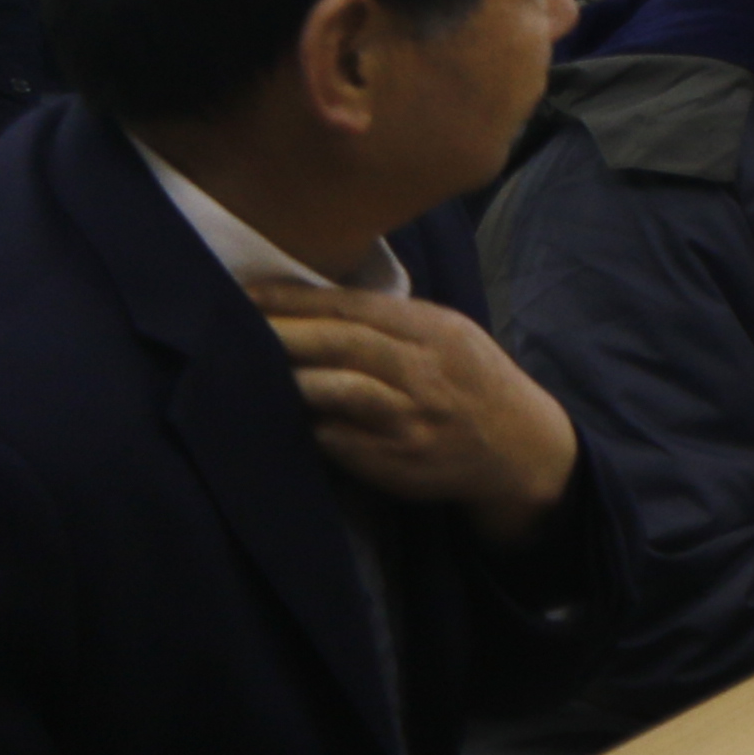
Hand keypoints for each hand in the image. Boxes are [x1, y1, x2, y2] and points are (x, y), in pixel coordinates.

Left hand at [249, 283, 582, 540]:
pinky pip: (338, 439)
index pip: (354, 306)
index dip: (296, 299)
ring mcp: (412, 418)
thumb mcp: (450, 335)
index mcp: (436, 329)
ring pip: (338, 389)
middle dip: (282, 332)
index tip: (248, 293)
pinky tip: (288, 417)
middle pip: (341, 343)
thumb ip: (393, 320)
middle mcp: (426, 370)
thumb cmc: (472, 382)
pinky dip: (310, 425)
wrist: (521, 447)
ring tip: (251, 370)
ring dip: (292, 379)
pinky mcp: (398, 461)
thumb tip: (312, 305)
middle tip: (232, 325)